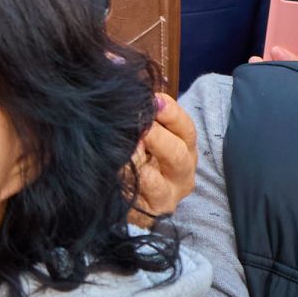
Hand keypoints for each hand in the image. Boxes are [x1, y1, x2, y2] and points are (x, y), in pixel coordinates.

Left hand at [129, 93, 196, 223]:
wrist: (133, 198)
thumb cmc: (141, 156)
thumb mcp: (147, 133)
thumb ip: (142, 112)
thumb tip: (126, 82)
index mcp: (185, 147)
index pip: (185, 127)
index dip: (170, 112)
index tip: (152, 100)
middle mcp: (182, 172)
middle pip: (177, 153)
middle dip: (156, 137)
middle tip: (138, 126)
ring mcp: (168, 196)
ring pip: (156, 182)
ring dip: (136, 164)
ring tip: (124, 151)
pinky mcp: (149, 214)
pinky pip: (135, 200)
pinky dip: (123, 185)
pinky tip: (112, 173)